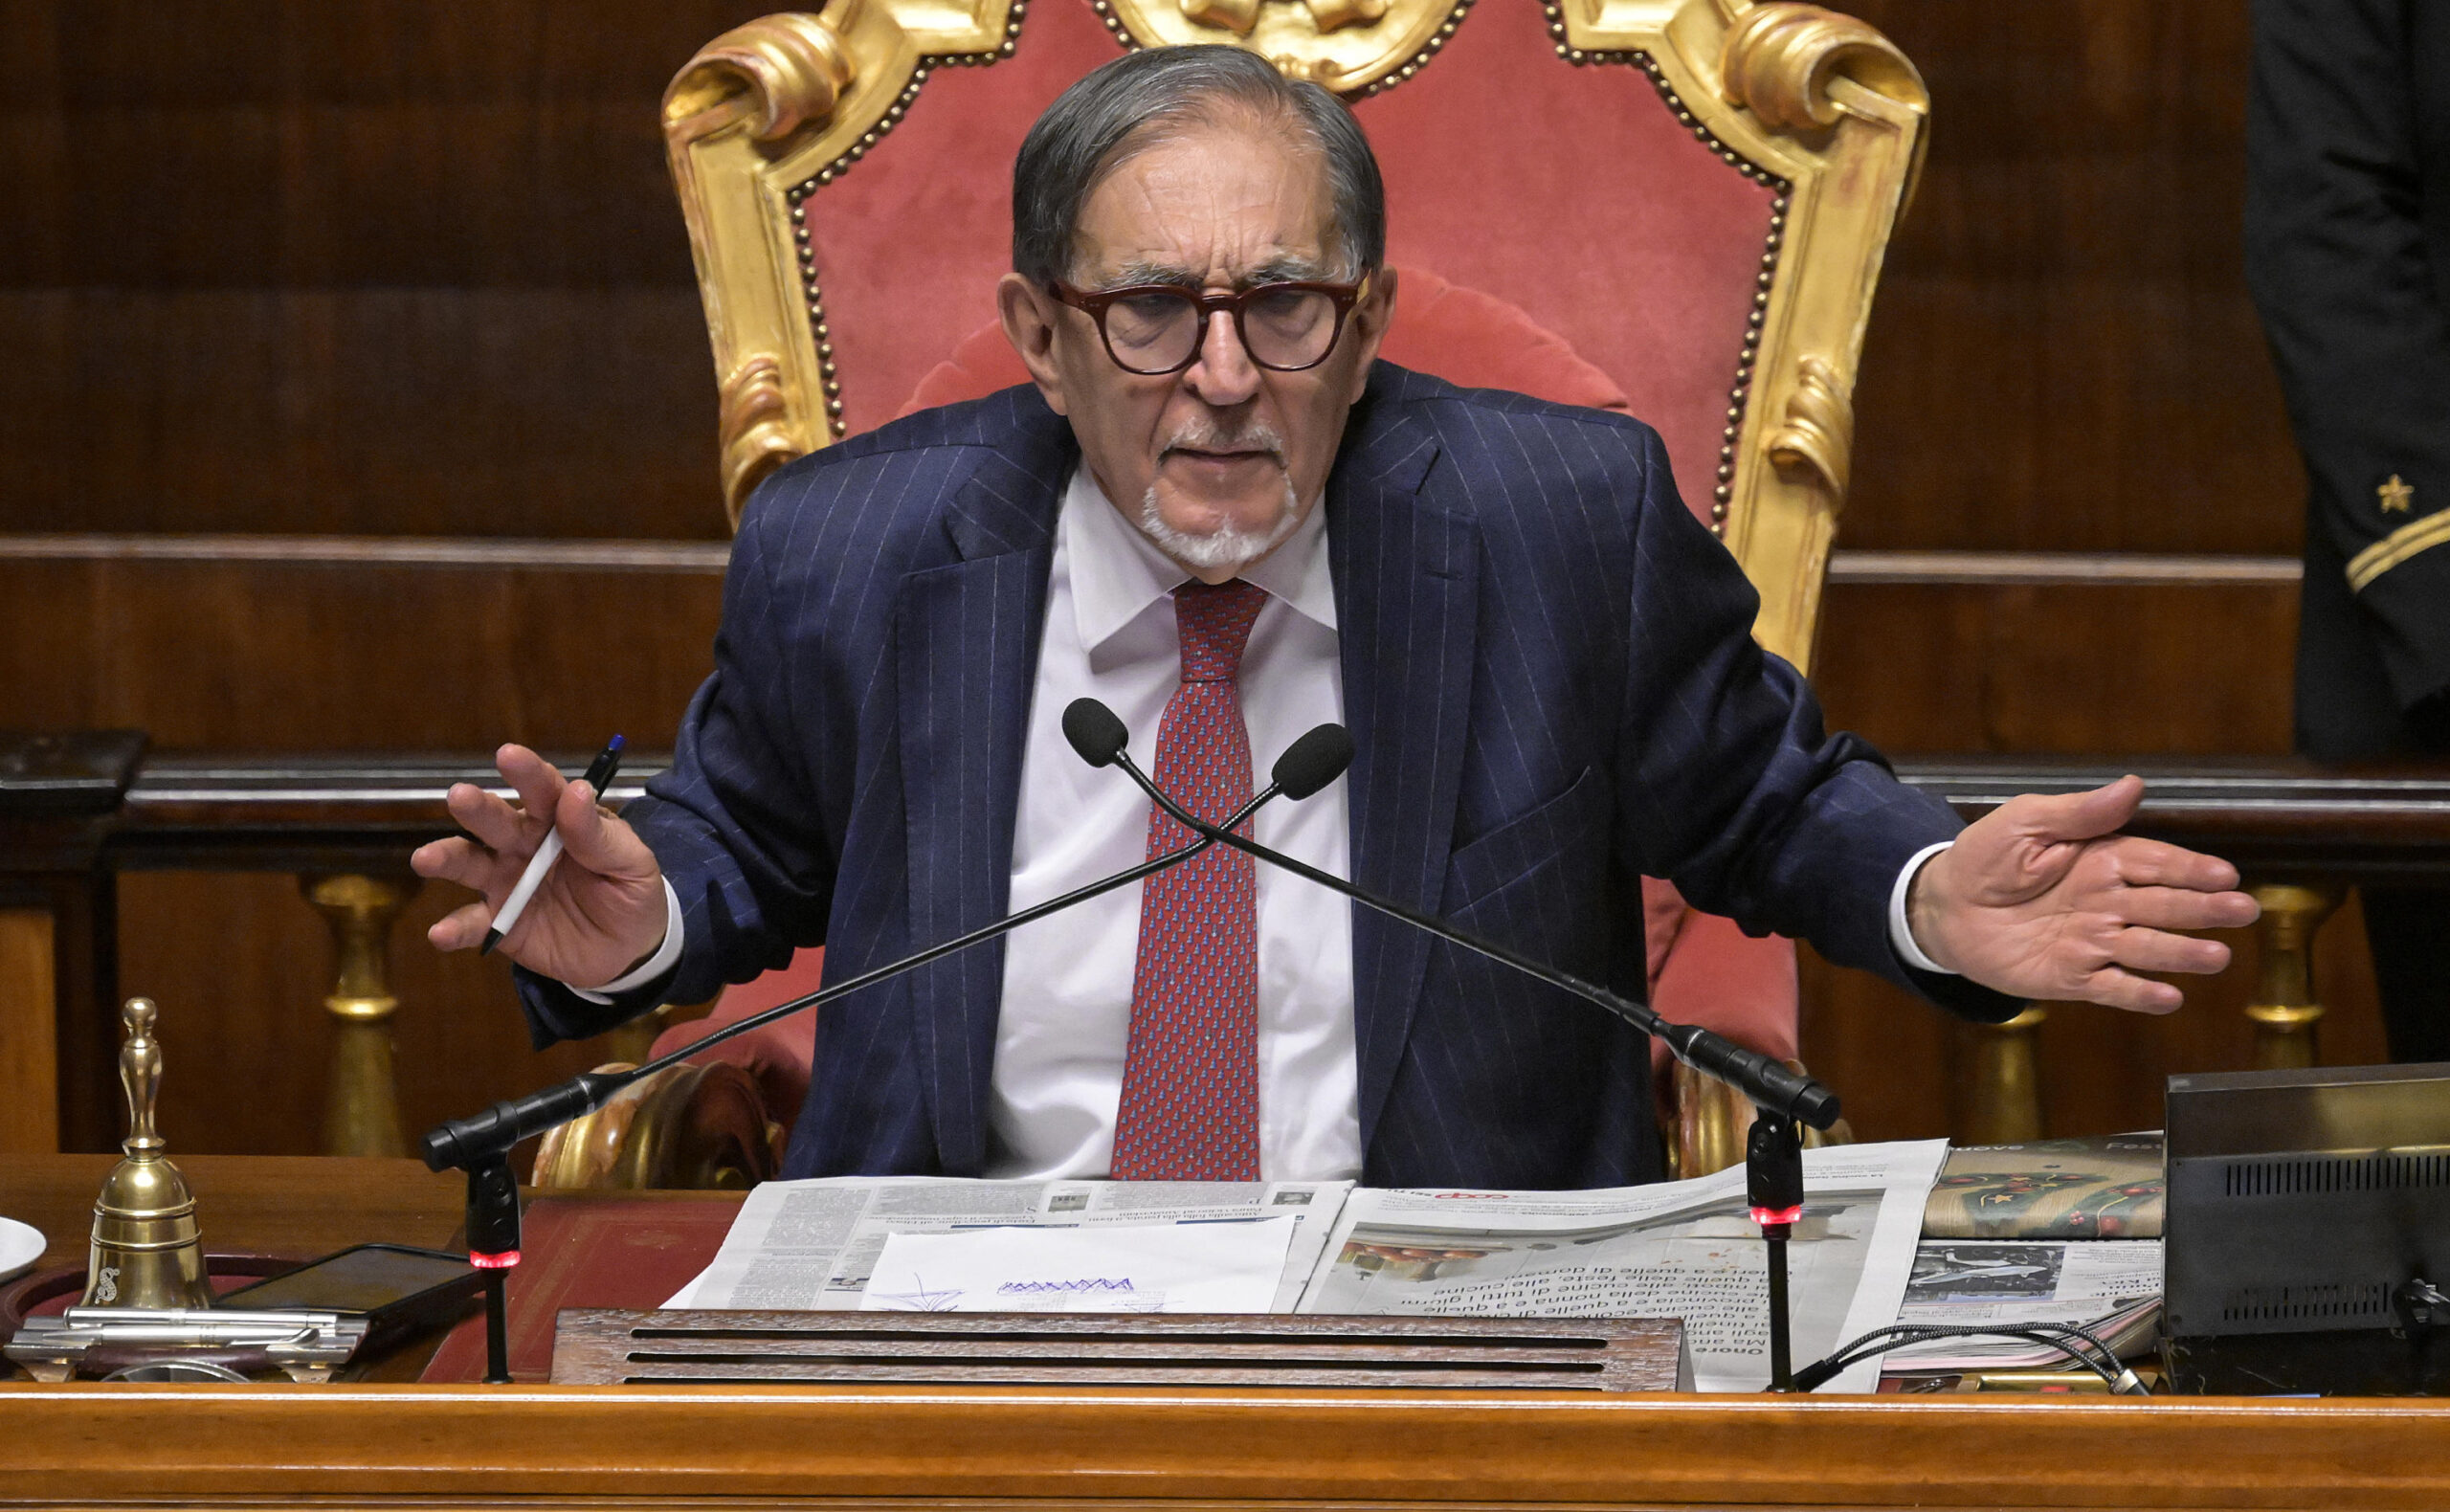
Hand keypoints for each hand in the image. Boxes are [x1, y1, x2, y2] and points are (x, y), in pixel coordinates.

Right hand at [411, 743, 668, 986]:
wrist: (630, 950)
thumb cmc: (630, 892)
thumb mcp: (632, 863)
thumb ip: (600, 836)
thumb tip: (577, 792)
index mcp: (559, 821)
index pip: (544, 791)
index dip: (528, 773)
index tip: (509, 755)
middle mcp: (523, 845)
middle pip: (497, 822)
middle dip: (478, 808)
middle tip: (460, 796)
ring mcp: (506, 883)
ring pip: (470, 865)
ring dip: (447, 859)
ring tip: (426, 859)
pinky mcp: (500, 924)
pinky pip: (472, 925)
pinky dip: (454, 929)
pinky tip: (440, 934)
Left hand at [1906, 776, 2260, 1013]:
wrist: (1943, 907)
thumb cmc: (1986, 858)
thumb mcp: (2026, 822)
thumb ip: (2079, 812)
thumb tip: (2132, 785)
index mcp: (2101, 859)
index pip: (2156, 862)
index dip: (2191, 868)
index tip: (2225, 874)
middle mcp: (2107, 902)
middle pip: (2164, 905)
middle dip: (2204, 908)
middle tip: (2242, 911)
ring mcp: (2093, 941)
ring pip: (2147, 947)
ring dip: (2182, 954)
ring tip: (2217, 957)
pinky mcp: (2072, 977)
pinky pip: (2111, 987)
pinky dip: (2139, 994)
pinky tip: (2169, 997)